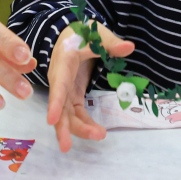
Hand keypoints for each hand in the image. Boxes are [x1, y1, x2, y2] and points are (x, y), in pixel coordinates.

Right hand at [46, 23, 134, 152]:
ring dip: (79, 128)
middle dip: (64, 127)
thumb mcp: (96, 33)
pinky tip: (97, 131)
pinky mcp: (72, 95)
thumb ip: (111, 42)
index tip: (51, 120)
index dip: (54, 103)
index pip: (58, 85)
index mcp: (63, 62)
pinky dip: (84, 123)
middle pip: (59, 107)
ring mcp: (65, 89)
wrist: (72, 34)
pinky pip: (76, 113)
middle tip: (67, 147)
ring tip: (99, 136)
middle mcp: (60, 79)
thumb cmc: (81, 33)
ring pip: (66, 114)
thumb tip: (130, 47)